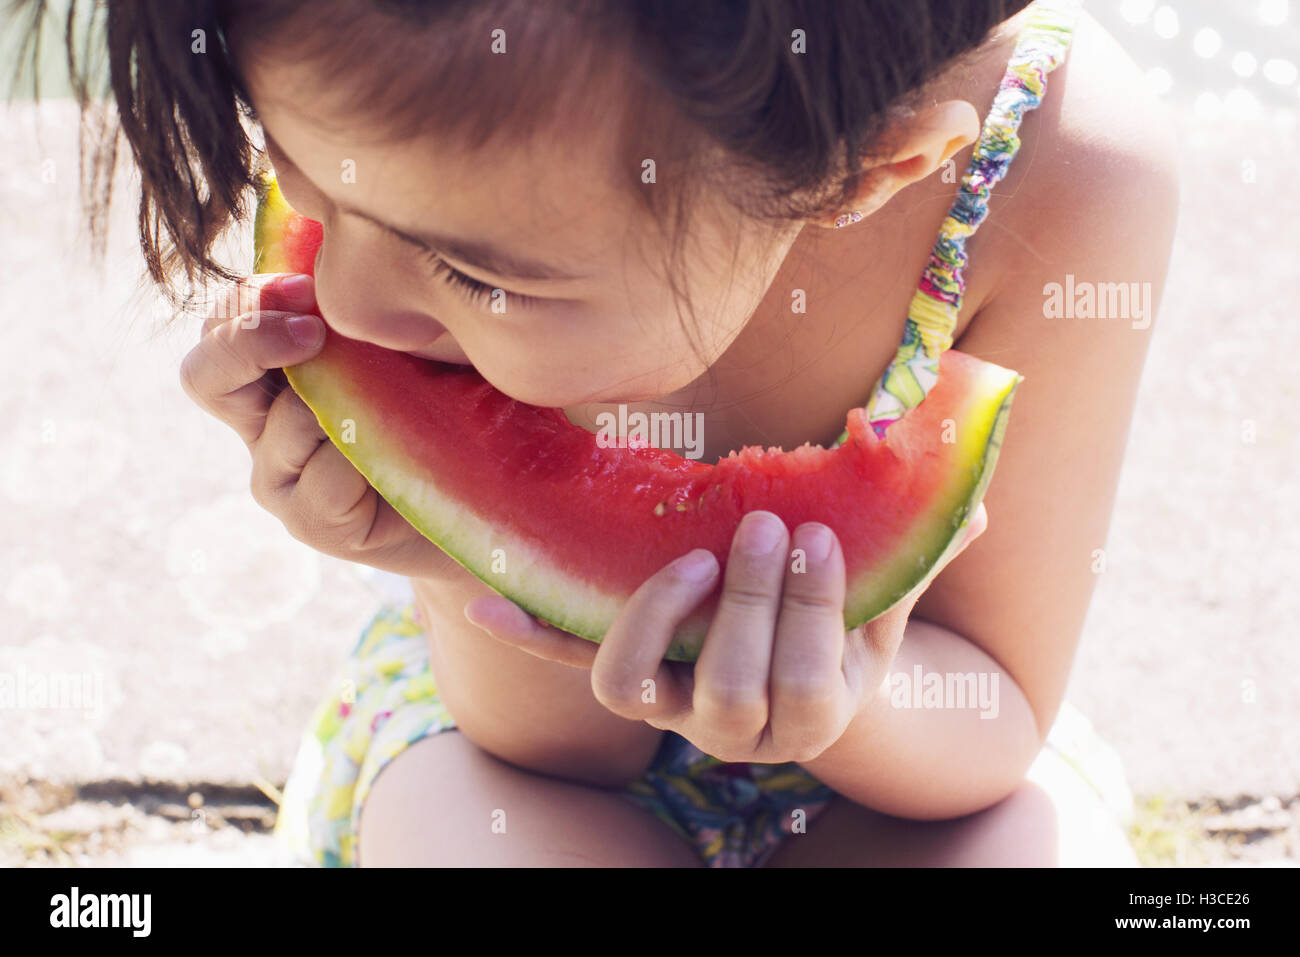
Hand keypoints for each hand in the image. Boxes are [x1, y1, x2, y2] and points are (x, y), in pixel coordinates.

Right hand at [179, 273, 462, 581]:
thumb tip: (341, 259)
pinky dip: (367, 460)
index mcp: (274, 372)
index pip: (222, 322)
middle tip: (315, 332)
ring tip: (405, 409)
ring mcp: (280, 478)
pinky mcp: (311, 524)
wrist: (489, 497)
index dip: (251, 300)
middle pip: (205, 373)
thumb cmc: (454, 404)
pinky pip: (325, 477)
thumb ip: (366, 312)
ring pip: (287, 422)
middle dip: (251, 340)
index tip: (309, 287)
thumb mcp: (412, 343)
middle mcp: (263, 424)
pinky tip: (404, 459)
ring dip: (347, 405)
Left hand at [465, 503, 987, 763]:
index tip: (815, 537)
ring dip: (653, 619)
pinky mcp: (625, 675)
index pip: (806, 686)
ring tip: (686, 557)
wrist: (788, 672)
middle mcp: (731, 728)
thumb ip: (920, 556)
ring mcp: (668, 705)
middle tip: (759, 526)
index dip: (807, 617)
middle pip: (728, 691)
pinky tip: (485, 604)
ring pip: (635, 689)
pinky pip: (571, 660)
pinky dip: (530, 633)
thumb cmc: (840, 630)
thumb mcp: (884, 602)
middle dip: (748, 606)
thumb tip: (976, 502)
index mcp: (808, 714)